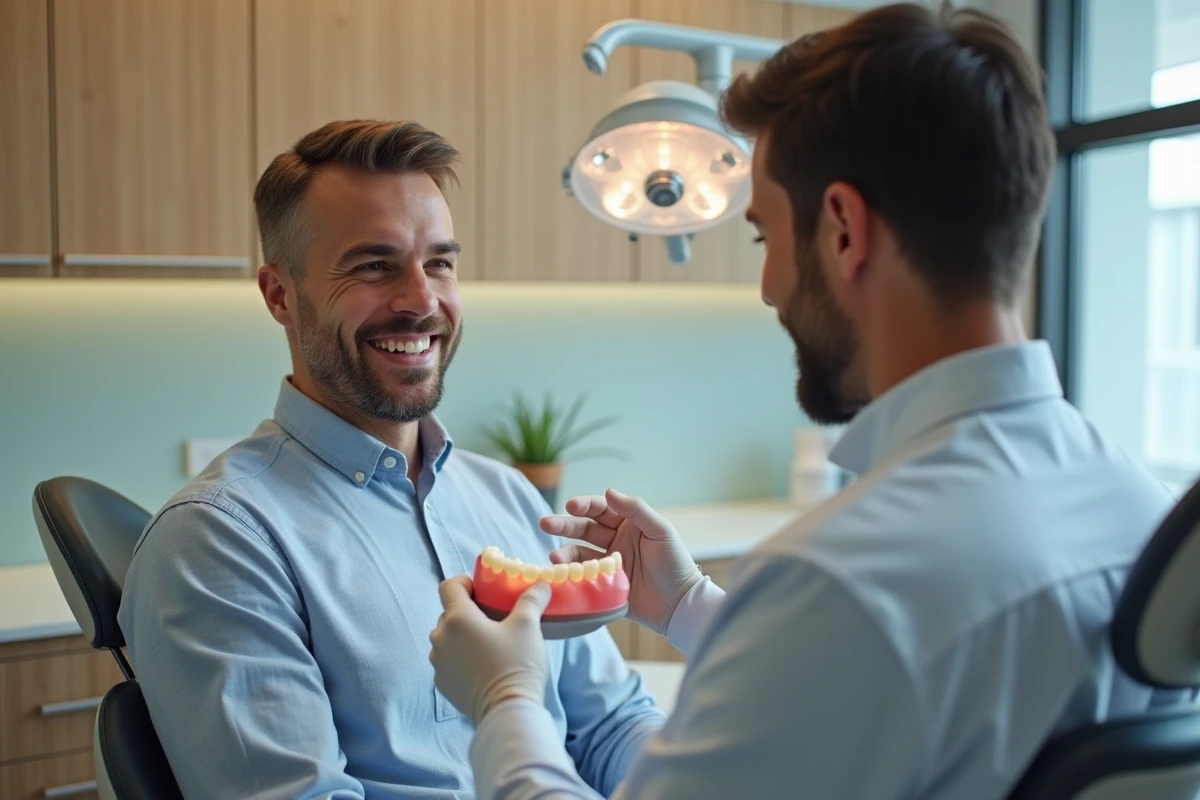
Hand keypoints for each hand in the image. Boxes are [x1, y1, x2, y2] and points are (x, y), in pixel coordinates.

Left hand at [428, 576, 551, 724]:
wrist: (508, 712)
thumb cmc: (516, 665)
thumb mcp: (528, 626)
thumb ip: (531, 600)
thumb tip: (541, 584)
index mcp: (457, 619)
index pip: (449, 586)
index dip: (466, 583)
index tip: (483, 592)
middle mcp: (440, 638)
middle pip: (449, 613)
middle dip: (468, 612)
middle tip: (494, 620)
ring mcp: (438, 663)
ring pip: (447, 638)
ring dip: (463, 636)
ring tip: (489, 646)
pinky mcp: (442, 684)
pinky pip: (448, 661)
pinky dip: (461, 659)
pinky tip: (483, 667)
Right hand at [541, 488, 702, 635]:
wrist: (680, 603)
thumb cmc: (675, 563)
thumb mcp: (660, 531)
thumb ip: (636, 510)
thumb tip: (609, 491)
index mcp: (628, 523)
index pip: (600, 509)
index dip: (584, 506)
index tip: (570, 506)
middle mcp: (615, 540)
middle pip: (584, 528)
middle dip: (564, 525)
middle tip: (545, 523)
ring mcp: (608, 563)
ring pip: (580, 553)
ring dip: (565, 552)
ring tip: (555, 557)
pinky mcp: (604, 585)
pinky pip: (583, 576)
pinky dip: (571, 574)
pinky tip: (562, 573)